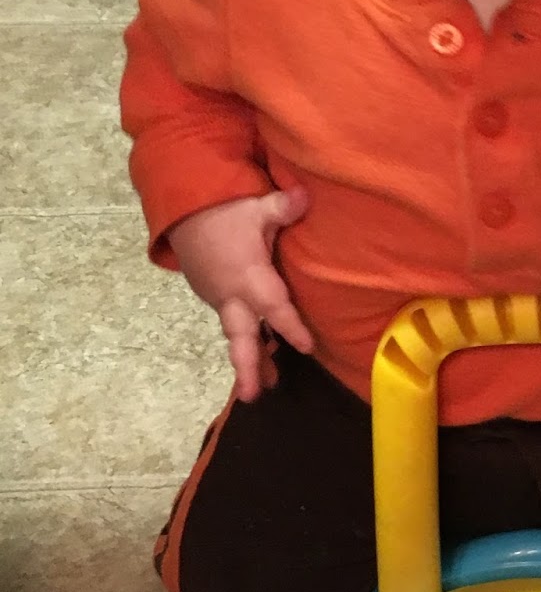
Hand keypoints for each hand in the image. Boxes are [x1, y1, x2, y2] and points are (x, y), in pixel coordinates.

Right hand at [168, 188, 313, 400]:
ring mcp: (220, 299)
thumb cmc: (225, 211)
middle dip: (249, 367)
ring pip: (236, 334)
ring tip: (262, 388)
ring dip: (249, 359)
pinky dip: (244, 339)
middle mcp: (232, 296)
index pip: (273, 308)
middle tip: (255, 396)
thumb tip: (304, 196)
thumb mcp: (255, 207)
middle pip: (241, 338)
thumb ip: (282, 207)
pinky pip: (231, 323)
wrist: (182, 212)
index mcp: (247, 277)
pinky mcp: (215, 297)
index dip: (291, 327)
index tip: (307, 347)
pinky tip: (258, 352)